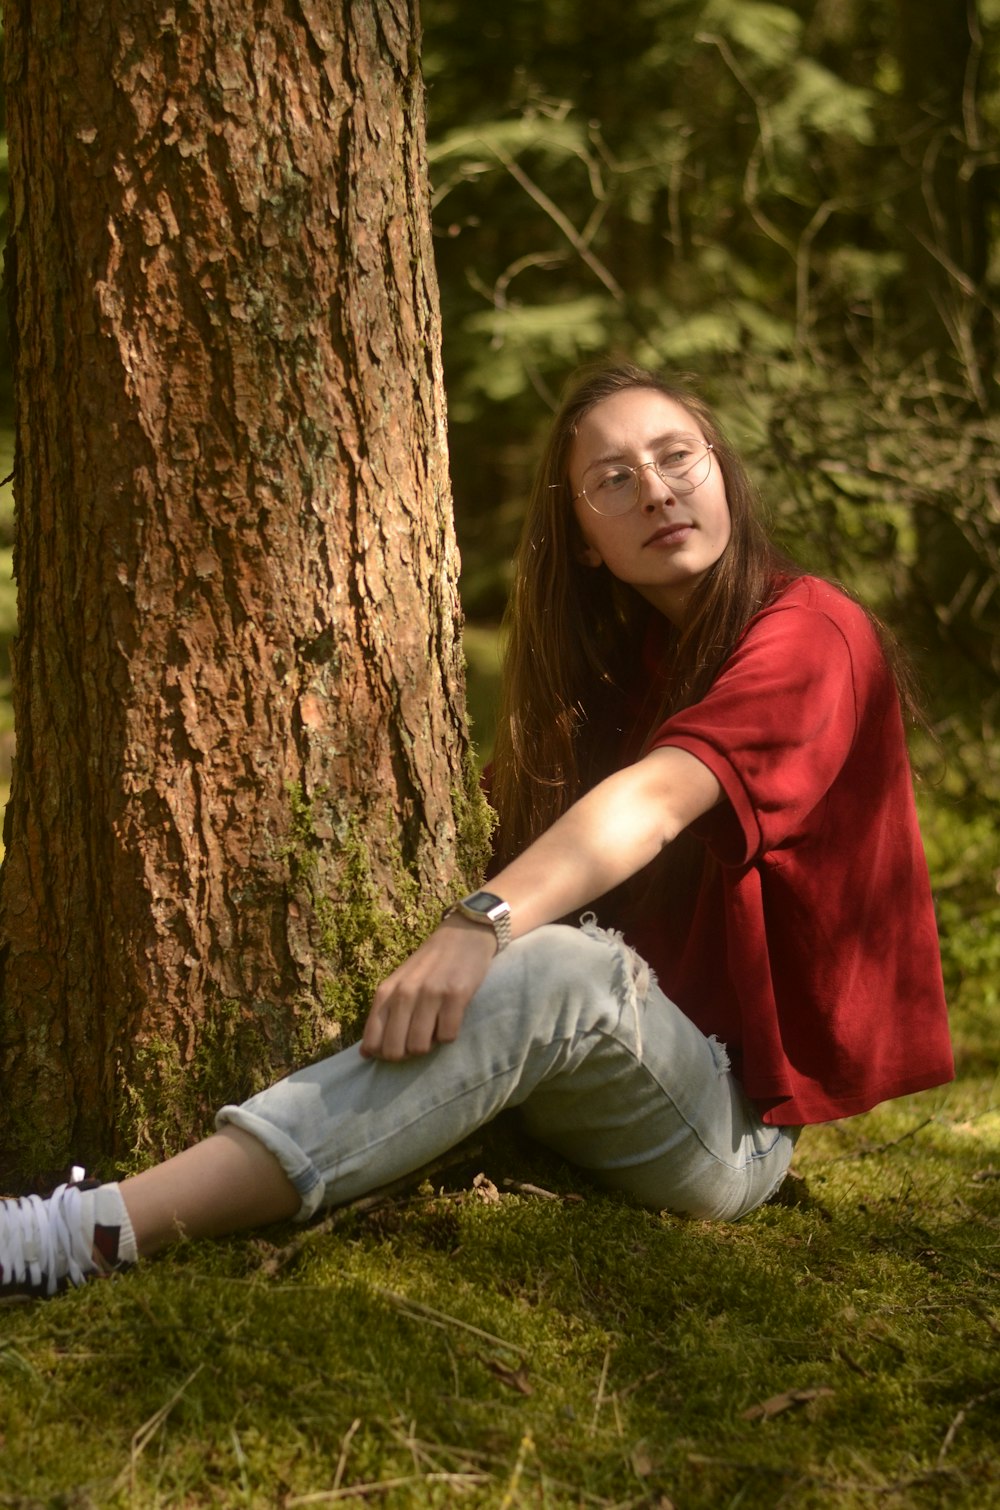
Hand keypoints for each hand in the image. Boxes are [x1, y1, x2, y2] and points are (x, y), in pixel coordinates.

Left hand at [360, 917, 498, 1061]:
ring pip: (420, 1047)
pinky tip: (451, 1019)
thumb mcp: (399, 984)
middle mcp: (404, 993)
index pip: (372, 1041)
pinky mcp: (456, 995)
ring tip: (435, 1028)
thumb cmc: (428, 964)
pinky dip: (449, 1035)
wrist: (464, 935)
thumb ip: (382, 1015)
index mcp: (386, 991)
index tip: (398, 1047)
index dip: (383, 1054)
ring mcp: (430, 994)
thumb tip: (365, 1054)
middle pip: (394, 1050)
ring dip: (429, 1045)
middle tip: (418, 1040)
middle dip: (407, 1054)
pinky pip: (447, 1036)